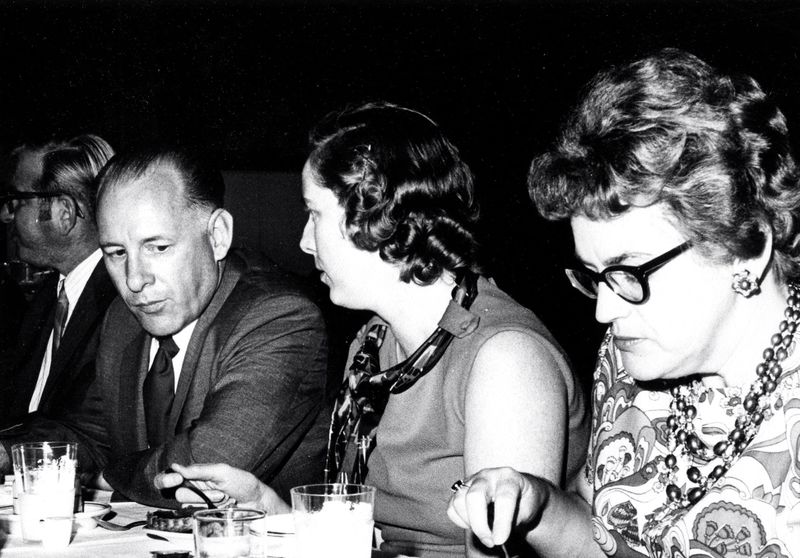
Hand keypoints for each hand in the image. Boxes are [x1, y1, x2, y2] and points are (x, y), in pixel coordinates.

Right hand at [154, 463, 289, 513]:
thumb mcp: (222, 471)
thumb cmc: (242, 483)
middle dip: (182, 488)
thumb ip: (200, 470)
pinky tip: (219, 503)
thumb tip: (176, 467)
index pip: (172, 475)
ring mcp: (198, 502)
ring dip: (203, 496)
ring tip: (220, 494)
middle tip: (188, 486)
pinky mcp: (203, 514)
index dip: (167, 478)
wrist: (256, 501)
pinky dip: (206, 506)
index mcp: (198, 473)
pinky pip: (193, 513)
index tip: (175, 479)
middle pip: (173, 490)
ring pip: (184, 501)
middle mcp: (195, 487)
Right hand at [447, 467, 550, 548]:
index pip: (503, 498)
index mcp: (508, 477)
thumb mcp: (527, 512)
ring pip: (459, 501)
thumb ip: (512, 521)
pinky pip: (452, 507)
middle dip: (479, 525)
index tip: (499, 541)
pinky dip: (460, 521)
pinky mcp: (460, 490)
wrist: (520, 494)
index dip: (501, 522)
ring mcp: (472, 480)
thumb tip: (495, 537)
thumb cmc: (524, 503)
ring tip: (484, 532)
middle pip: (474, 496)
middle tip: (491, 542)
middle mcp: (488, 475)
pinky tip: (474, 523)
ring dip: (470, 523)